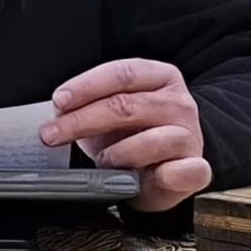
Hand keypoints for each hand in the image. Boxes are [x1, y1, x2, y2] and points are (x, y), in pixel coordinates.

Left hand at [40, 58, 210, 212]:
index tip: (59, 102)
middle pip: (127, 105)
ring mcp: (189, 135)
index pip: (121, 73)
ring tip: (101, 160)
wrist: (167, 167)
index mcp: (158, 77)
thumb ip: (88, 106)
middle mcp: (178, 102)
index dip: (86, 86)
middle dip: (83, 120)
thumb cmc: (134, 135)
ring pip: (152, 140)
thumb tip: (56, 113)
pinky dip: (169, 175)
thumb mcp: (110, 114)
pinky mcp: (197, 168)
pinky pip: (188, 171)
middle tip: (53, 134)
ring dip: (118, 153)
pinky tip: (152, 176)